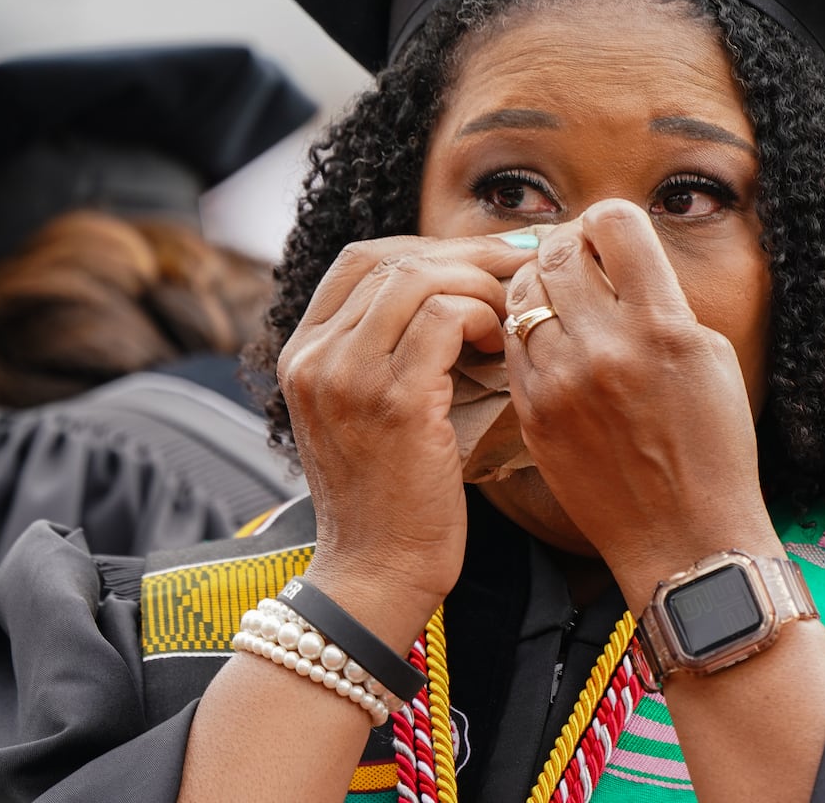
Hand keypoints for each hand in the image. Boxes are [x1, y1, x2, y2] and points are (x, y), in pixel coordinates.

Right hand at [277, 233, 533, 645]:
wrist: (375, 577)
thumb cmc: (389, 501)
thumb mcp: (366, 414)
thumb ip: (385, 354)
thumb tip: (454, 295)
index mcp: (302, 354)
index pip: (361, 259)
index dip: (428, 247)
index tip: (484, 259)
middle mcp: (314, 357)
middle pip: (394, 257)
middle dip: (467, 254)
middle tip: (521, 267)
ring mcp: (348, 376)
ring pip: (421, 277)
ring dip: (480, 285)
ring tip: (510, 316)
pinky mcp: (393, 401)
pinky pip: (445, 316)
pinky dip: (484, 317)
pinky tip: (501, 346)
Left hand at [503, 200, 778, 608]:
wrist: (685, 535)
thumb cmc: (712, 444)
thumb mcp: (709, 355)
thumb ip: (660, 299)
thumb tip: (616, 254)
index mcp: (661, 325)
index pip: (613, 222)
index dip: (609, 220)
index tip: (610, 235)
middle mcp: (606, 348)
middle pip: (558, 251)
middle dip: (567, 244)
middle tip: (578, 258)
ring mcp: (562, 382)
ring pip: (523, 294)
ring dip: (540, 286)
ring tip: (561, 301)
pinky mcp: (533, 413)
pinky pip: (513, 345)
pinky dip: (527, 333)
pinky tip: (551, 345)